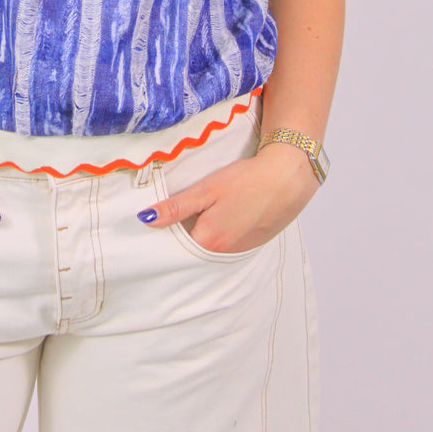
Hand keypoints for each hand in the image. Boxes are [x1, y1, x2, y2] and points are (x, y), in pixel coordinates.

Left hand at [138, 144, 316, 253]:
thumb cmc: (246, 181)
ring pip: (209, 247)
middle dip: (179, 236)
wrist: (287, 178)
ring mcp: (239, 250)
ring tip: (197, 213)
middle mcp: (222, 253)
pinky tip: (221, 215)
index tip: (151, 224)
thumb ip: (176, 207)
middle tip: (171, 215)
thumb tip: (146, 219)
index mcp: (208, 241)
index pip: (174, 247)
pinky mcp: (252, 243)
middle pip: (191, 249)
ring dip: (200, 235)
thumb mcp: (206, 190)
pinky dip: (219, 233)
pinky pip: (227, 244)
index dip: (161, 235)